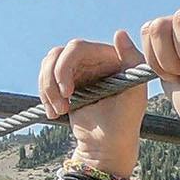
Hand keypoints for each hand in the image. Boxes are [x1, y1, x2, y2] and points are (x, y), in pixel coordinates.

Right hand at [37, 32, 146, 173]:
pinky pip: (45, 78)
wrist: (107, 147)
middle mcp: (92, 60)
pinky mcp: (65, 83)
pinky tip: (54, 112)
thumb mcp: (135, 93)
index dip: (65, 66)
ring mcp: (78, 70)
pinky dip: (44, 95)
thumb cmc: (125, 122)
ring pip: (48, 64)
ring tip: (57, 111)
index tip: (68, 92)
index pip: (77, 47)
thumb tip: (119, 33)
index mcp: (109, 57)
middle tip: (62, 107)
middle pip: (58, 54)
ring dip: (47, 89)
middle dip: (53, 81)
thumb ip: (132, 61)